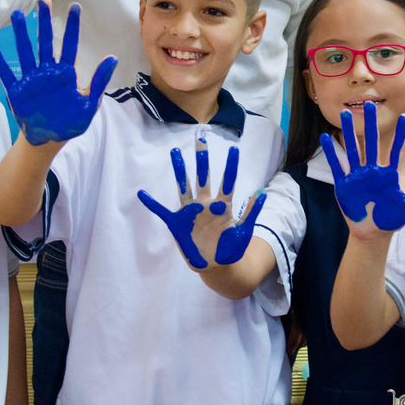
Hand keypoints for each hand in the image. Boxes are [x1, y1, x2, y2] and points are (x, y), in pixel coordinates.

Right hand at [0, 0, 115, 144]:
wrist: (49, 140)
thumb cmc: (70, 123)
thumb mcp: (89, 105)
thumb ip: (98, 82)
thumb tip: (113, 58)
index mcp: (66, 74)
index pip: (70, 45)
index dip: (73, 27)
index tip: (75, 7)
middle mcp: (47, 72)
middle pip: (46, 42)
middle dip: (45, 22)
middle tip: (43, 1)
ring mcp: (31, 80)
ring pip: (25, 52)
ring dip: (22, 34)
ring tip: (18, 15)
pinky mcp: (18, 92)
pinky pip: (8, 74)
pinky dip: (0, 62)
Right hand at [137, 136, 268, 270]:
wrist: (217, 266)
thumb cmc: (231, 248)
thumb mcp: (244, 231)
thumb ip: (251, 212)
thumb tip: (263, 193)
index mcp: (223, 206)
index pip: (227, 182)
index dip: (231, 166)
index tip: (234, 149)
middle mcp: (206, 204)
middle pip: (204, 177)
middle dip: (202, 159)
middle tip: (201, 138)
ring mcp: (191, 212)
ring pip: (184, 186)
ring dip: (179, 170)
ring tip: (174, 152)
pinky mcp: (178, 223)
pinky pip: (162, 211)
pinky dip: (152, 204)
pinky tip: (142, 194)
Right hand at [320, 102, 404, 232]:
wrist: (372, 234)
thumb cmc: (391, 219)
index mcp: (388, 174)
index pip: (395, 149)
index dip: (401, 134)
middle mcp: (372, 171)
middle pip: (371, 143)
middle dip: (369, 124)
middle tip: (369, 104)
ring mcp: (357, 176)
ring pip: (352, 149)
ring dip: (347, 132)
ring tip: (343, 114)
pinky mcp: (343, 185)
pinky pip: (337, 165)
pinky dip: (332, 152)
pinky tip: (326, 137)